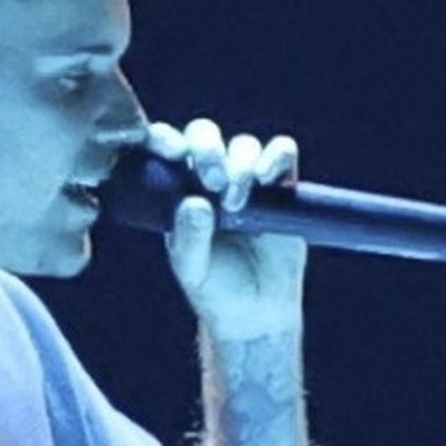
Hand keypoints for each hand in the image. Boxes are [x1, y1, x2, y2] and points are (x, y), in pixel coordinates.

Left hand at [148, 116, 306, 340]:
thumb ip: (188, 237)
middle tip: (212, 182)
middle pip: (205, 134)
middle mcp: (210, 176)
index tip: (171, 152)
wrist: (255, 312)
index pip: (165, 149)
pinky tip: (267, 178)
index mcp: (178, 190)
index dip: (164, 138)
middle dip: (207, 148)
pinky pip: (282, 152)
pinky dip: (275, 156)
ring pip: (243, 144)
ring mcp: (246, 178)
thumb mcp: (192, 268)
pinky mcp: (281, 185)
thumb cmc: (214, 289)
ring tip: (237, 204)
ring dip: (240, 165)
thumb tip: (194, 202)